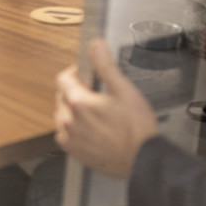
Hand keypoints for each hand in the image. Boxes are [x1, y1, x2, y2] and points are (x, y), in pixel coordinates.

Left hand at [54, 39, 159, 179]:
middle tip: (98, 96)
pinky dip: (75, 128)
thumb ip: (106, 66)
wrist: (142, 161)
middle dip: (76, 91)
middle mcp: (67, 120)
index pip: (63, 78)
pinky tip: (94, 129)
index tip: (87, 75)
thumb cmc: (137, 128)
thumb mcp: (124, 91)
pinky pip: (66, 133)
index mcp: (78, 102)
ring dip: (74, 110)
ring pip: (63, 114)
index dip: (75, 73)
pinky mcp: (72, 151)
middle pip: (62, 96)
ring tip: (98, 114)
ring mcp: (68, 137)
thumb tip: (95, 45)